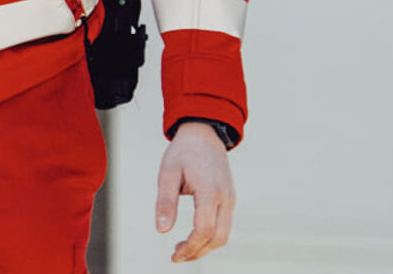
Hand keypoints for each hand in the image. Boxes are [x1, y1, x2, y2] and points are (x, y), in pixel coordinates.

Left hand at [155, 122, 235, 262]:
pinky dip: (211, 237)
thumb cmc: (184, 151)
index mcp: (210, 192)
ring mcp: (231, 199)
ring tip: (182, 250)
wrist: (204, 134)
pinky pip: (224, 225)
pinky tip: (193, 237)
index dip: (190, 246)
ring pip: (225, 234)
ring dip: (205, 247)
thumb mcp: (167, 173)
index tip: (174, 255)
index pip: (204, 229)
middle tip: (176, 257)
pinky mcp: (229, 199)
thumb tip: (161, 230)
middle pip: (219, 238)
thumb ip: (165, 202)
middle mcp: (226, 198)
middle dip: (198, 252)